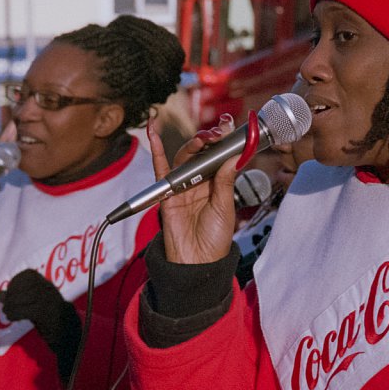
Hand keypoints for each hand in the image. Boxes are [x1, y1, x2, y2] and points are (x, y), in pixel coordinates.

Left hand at [0, 269, 81, 381]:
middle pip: (27, 285)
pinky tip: (13, 319)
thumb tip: (0, 295)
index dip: (16, 281)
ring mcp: (52, 303)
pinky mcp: (50, 315)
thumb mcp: (33, 306)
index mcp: (47, 286)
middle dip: (12, 294)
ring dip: (13, 305)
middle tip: (6, 306)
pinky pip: (29, 310)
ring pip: (28, 297)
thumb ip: (17, 299)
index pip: (29, 274)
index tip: (9, 292)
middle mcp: (51, 291)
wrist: (69, 336)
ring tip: (8, 313)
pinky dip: (17, 313)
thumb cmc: (48, 320)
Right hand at [147, 114, 238, 264]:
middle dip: (209, 139)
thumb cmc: (214, 239)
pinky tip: (154, 134)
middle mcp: (199, 182)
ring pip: (184, 158)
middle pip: (201, 153)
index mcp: (217, 184)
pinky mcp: (167, 194)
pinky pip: (160, 169)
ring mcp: (183, 186)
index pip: (219, 156)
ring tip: (202, 138)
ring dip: (192, 145)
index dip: (223, 141)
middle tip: (218, 132)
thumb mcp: (226, 208)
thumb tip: (234, 157)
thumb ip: (226, 181)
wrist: (198, 262)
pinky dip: (157, 152)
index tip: (230, 127)